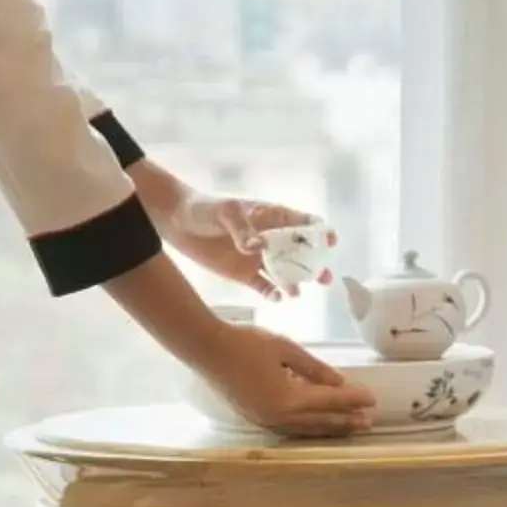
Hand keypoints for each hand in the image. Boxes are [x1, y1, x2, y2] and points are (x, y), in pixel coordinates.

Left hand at [152, 183, 334, 300]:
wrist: (176, 223)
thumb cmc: (204, 208)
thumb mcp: (225, 212)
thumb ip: (243, 229)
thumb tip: (259, 246)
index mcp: (270, 217)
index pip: (301, 222)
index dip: (319, 231)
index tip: (329, 240)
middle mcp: (269, 239)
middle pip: (300, 253)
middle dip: (315, 265)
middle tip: (326, 278)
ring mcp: (258, 258)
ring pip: (286, 273)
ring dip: (297, 282)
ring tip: (298, 291)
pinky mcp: (244, 275)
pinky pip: (265, 286)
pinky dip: (274, 293)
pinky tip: (278, 298)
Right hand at [197, 322, 376, 436]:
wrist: (207, 350)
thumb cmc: (246, 343)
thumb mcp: (285, 349)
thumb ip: (313, 368)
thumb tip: (338, 382)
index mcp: (288, 398)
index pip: (328, 400)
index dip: (352, 399)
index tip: (372, 399)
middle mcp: (279, 416)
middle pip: (320, 421)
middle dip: (345, 420)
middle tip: (368, 421)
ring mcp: (266, 420)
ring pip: (305, 429)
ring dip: (330, 428)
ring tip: (349, 427)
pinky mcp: (257, 418)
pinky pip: (290, 428)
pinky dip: (308, 427)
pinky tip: (317, 424)